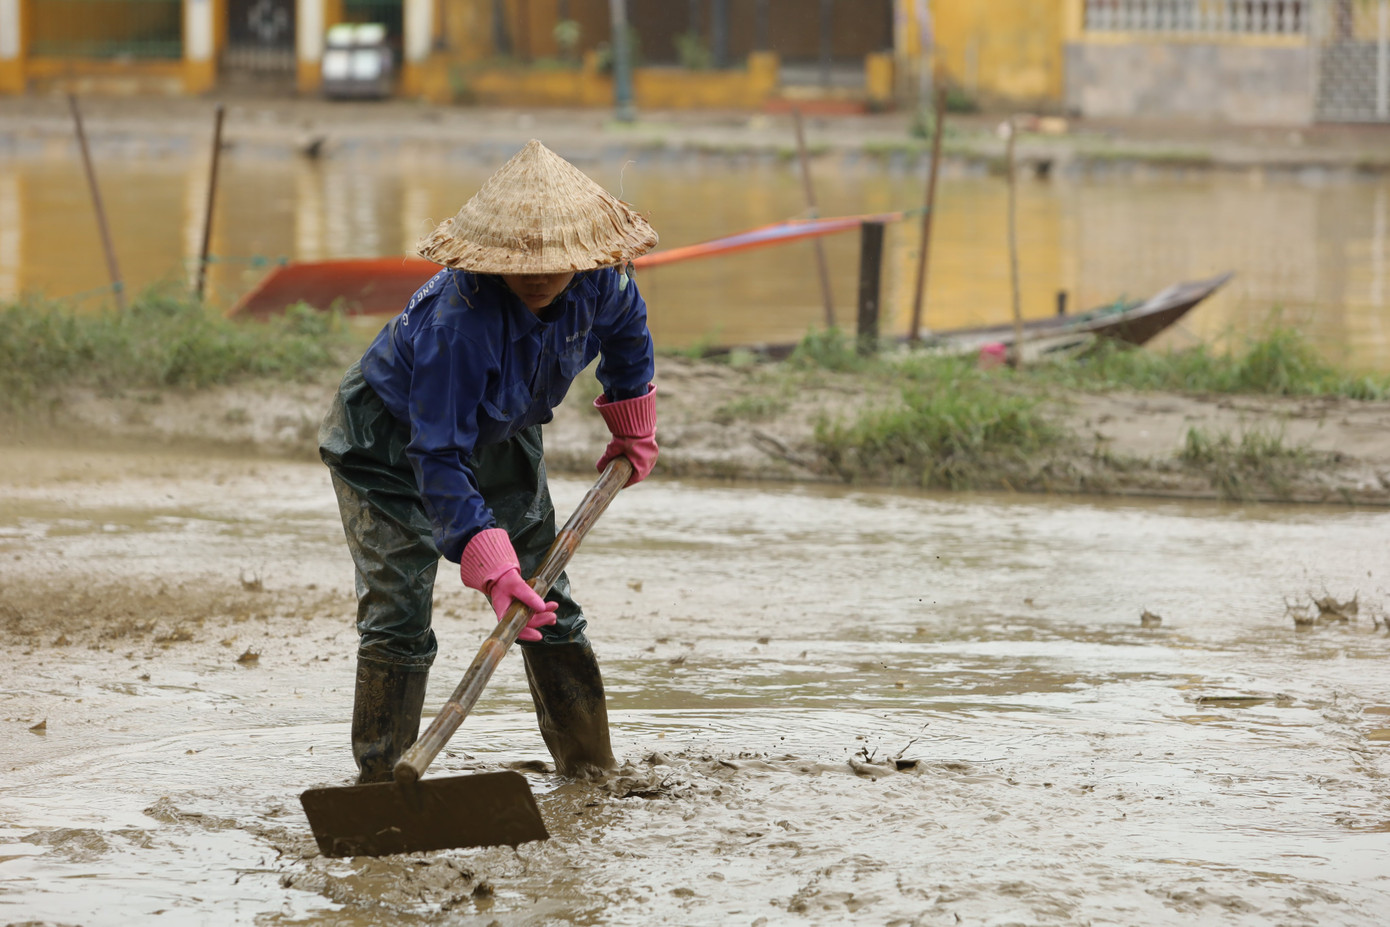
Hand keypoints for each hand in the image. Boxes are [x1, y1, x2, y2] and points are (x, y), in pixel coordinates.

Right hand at [459, 527, 557, 641]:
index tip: (539, 636)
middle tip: (553, 617)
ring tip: (554, 611)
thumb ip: (528, 595)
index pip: (515, 628)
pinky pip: (535, 612)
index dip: (527, 634)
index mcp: (504, 613)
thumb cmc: (505, 580)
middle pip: (527, 624)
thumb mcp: (516, 585)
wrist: (502, 575)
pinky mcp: (523, 608)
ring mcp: (518, 612)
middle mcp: (511, 616)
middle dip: (541, 621)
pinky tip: (552, 606)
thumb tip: (542, 607)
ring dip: (545, 616)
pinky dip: (544, 610)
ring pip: (533, 618)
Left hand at [594, 385, 657, 486]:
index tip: (621, 484)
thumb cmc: (625, 437)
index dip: (627, 482)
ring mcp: (653, 454)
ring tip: (629, 467)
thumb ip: (605, 460)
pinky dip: (642, 458)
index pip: (635, 478)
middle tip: (624, 476)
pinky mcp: (654, 447)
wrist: (636, 421)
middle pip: (641, 472)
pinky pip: (648, 457)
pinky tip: (635, 457)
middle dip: (633, 474)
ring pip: (645, 464)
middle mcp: (650, 461)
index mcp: (642, 465)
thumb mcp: (612, 449)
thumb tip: (599, 469)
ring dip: (638, 466)